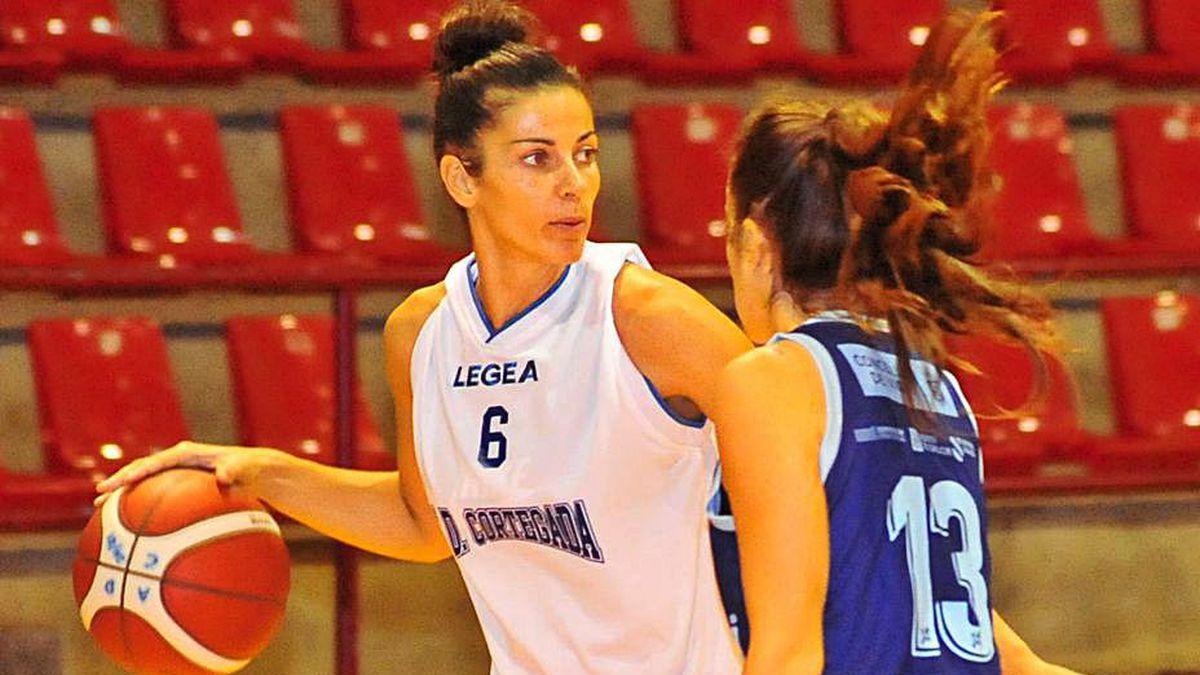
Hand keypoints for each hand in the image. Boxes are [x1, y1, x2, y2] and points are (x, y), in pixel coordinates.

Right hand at [94, 441, 282, 505]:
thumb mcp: (246, 467)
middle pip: (142, 471)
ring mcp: (177, 474)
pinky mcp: (181, 487)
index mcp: (188, 454)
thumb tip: (222, 475)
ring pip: (145, 484)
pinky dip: (144, 508)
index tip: (117, 483)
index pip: (154, 462)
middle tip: (98, 496)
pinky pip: (158, 498)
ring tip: (100, 510)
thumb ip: (234, 469)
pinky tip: (133, 529)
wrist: (258, 471)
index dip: (134, 472)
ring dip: (124, 496)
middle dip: (120, 482)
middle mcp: (178, 462)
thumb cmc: (252, 467)